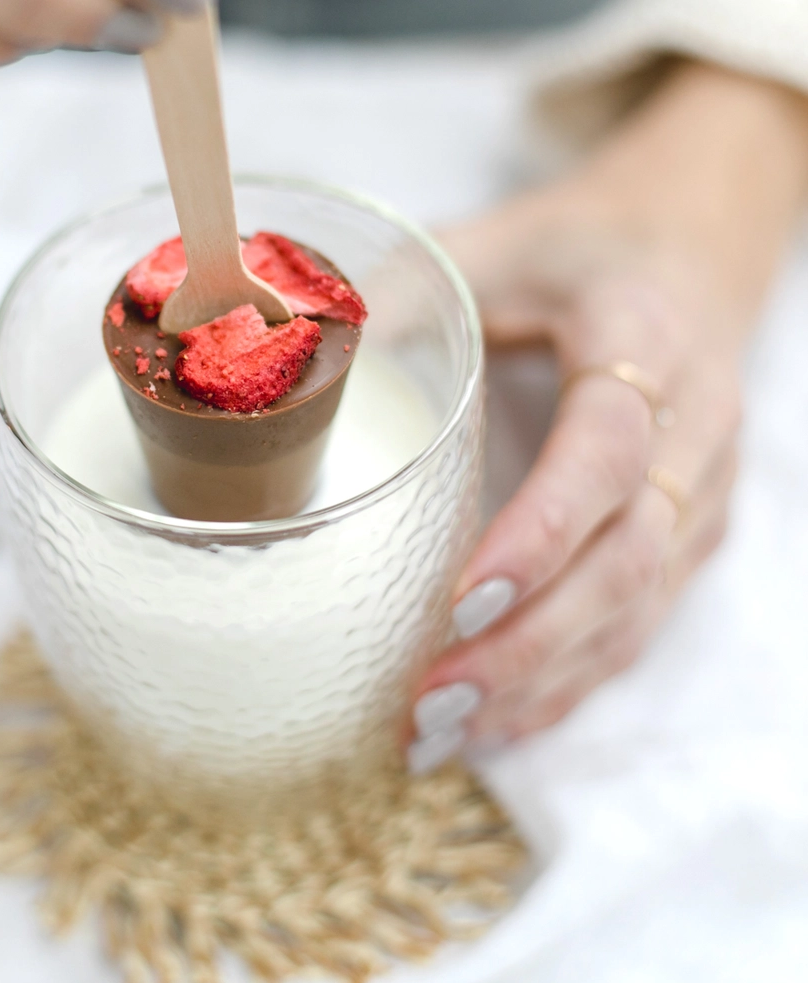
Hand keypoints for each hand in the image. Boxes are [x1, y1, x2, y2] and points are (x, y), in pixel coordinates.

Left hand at [405, 63, 807, 770]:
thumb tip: (279, 352)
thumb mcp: (489, 245)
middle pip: (625, 562)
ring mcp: (702, 492)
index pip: (603, 455)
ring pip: (636, 612)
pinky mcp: (690, 532)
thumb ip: (399, 293)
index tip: (460, 602)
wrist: (688, 250)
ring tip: (440, 737)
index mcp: (642, 344)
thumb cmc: (574, 249)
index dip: (539, 535)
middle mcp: (692, 431)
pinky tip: (497, 723)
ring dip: (540, 684)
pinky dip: (567, 682)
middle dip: (526, 645)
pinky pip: (639, 625)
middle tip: (426, 701)